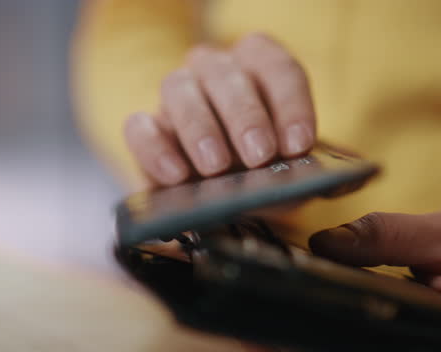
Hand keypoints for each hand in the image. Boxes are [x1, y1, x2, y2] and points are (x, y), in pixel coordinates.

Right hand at [124, 33, 315, 185]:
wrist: (225, 197)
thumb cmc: (264, 171)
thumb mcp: (288, 169)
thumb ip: (295, 168)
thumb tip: (302, 182)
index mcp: (258, 66)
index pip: (277, 68)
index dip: (290, 104)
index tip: (298, 144)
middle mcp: (215, 70)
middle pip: (226, 74)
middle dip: (245, 116)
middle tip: (259, 155)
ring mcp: (176, 95)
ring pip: (178, 88)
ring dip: (199, 127)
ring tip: (216, 167)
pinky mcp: (145, 129)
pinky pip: (138, 127)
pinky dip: (156, 149)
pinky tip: (176, 175)